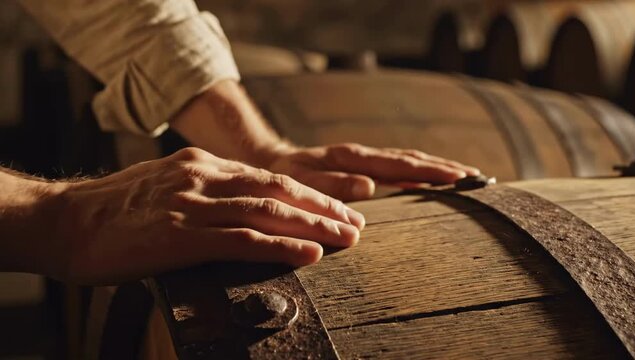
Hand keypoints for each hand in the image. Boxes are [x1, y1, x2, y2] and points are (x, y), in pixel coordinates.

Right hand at [45, 148, 362, 284]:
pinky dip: (279, 246)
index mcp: (203, 165)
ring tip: (347, 238)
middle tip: (357, 222)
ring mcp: (193, 204)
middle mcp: (204, 177)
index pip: (270, 177)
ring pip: (268, 211)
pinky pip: (241, 239)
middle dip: (323, 207)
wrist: (66, 221)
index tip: (338, 207)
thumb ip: (205, 193)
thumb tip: (239, 210)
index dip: (309, 193)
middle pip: (279, 190)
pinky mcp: (181, 235)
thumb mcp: (167, 187)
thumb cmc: (115, 211)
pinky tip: (307, 254)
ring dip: (313, 226)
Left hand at [267, 143, 480, 200]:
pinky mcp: (364, 165)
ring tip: (468, 176)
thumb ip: (333, 185)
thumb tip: (369, 187)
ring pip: (407, 160)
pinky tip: (435, 180)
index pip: (398, 164)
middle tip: (478, 178)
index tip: (459, 177)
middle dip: (444, 167)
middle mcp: (362, 155)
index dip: (430, 171)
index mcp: (351, 158)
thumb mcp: (303, 181)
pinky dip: (420, 171)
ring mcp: (364, 159)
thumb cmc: (286, 175)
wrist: (272, 160)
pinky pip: (397, 166)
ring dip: (437, 167)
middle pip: (411, 158)